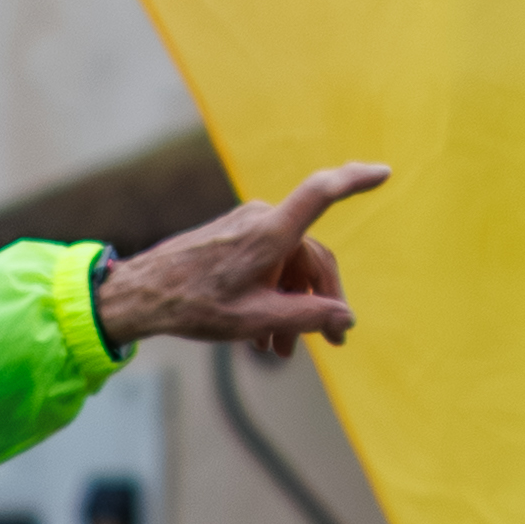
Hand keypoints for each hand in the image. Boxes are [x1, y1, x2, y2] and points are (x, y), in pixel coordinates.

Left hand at [93, 158, 387, 369]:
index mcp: (270, 233)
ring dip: (294, 305)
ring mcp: (245, 226)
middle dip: (321, 301)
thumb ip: (307, 318)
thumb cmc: (194, 305)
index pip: (321, 194)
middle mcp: (261, 221)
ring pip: (289, 265)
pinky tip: (265, 335)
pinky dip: (274, 295)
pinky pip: (268, 263)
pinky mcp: (233, 237)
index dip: (355, 180)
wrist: (140, 295)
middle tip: (332, 342)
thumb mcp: (256, 320)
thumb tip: (346, 318)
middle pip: (312, 257)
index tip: (384, 172)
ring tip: (282, 350)